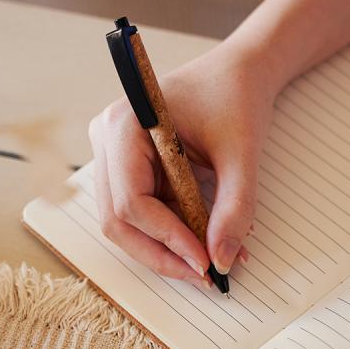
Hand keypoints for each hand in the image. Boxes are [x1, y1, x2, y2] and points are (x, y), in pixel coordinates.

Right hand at [88, 45, 276, 284]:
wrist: (238, 73)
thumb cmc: (235, 97)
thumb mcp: (242, 153)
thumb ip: (235, 207)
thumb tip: (222, 261)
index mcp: (124, 125)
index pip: (131, 201)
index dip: (166, 238)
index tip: (205, 261)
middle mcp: (107, 141)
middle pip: (118, 220)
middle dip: (161, 253)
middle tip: (204, 275)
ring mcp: (113, 157)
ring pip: (126, 224)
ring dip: (167, 248)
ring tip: (212, 260)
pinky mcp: (128, 170)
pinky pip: (142, 214)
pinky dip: (172, 234)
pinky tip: (205, 241)